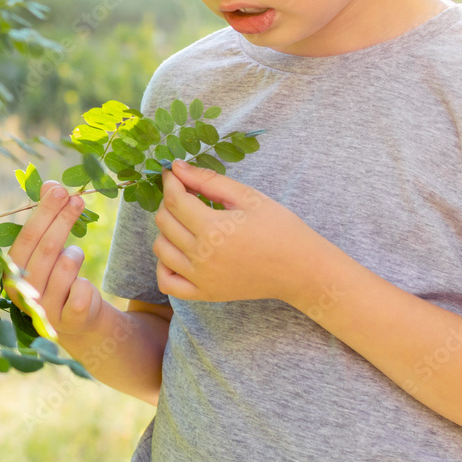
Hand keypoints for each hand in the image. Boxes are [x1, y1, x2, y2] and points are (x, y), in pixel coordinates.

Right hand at [4, 180, 103, 335]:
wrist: (75, 320)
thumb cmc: (56, 275)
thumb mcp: (48, 247)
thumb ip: (46, 216)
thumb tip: (50, 184)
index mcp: (12, 274)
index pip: (27, 237)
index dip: (44, 212)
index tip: (60, 190)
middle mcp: (24, 295)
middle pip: (47, 249)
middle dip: (63, 219)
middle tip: (78, 198)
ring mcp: (45, 311)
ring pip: (66, 266)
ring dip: (75, 254)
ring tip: (74, 256)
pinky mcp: (70, 321)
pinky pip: (81, 290)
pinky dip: (85, 282)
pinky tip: (80, 286)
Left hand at [152, 159, 323, 303]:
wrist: (300, 268)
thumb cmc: (278, 227)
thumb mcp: (247, 196)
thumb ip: (208, 180)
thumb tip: (177, 166)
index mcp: (214, 229)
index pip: (174, 200)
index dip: (170, 182)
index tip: (173, 173)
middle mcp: (202, 257)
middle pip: (164, 222)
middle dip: (169, 202)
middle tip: (186, 194)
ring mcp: (201, 279)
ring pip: (161, 249)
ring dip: (167, 230)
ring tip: (187, 221)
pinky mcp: (204, 294)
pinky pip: (167, 282)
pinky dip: (164, 265)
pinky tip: (180, 251)